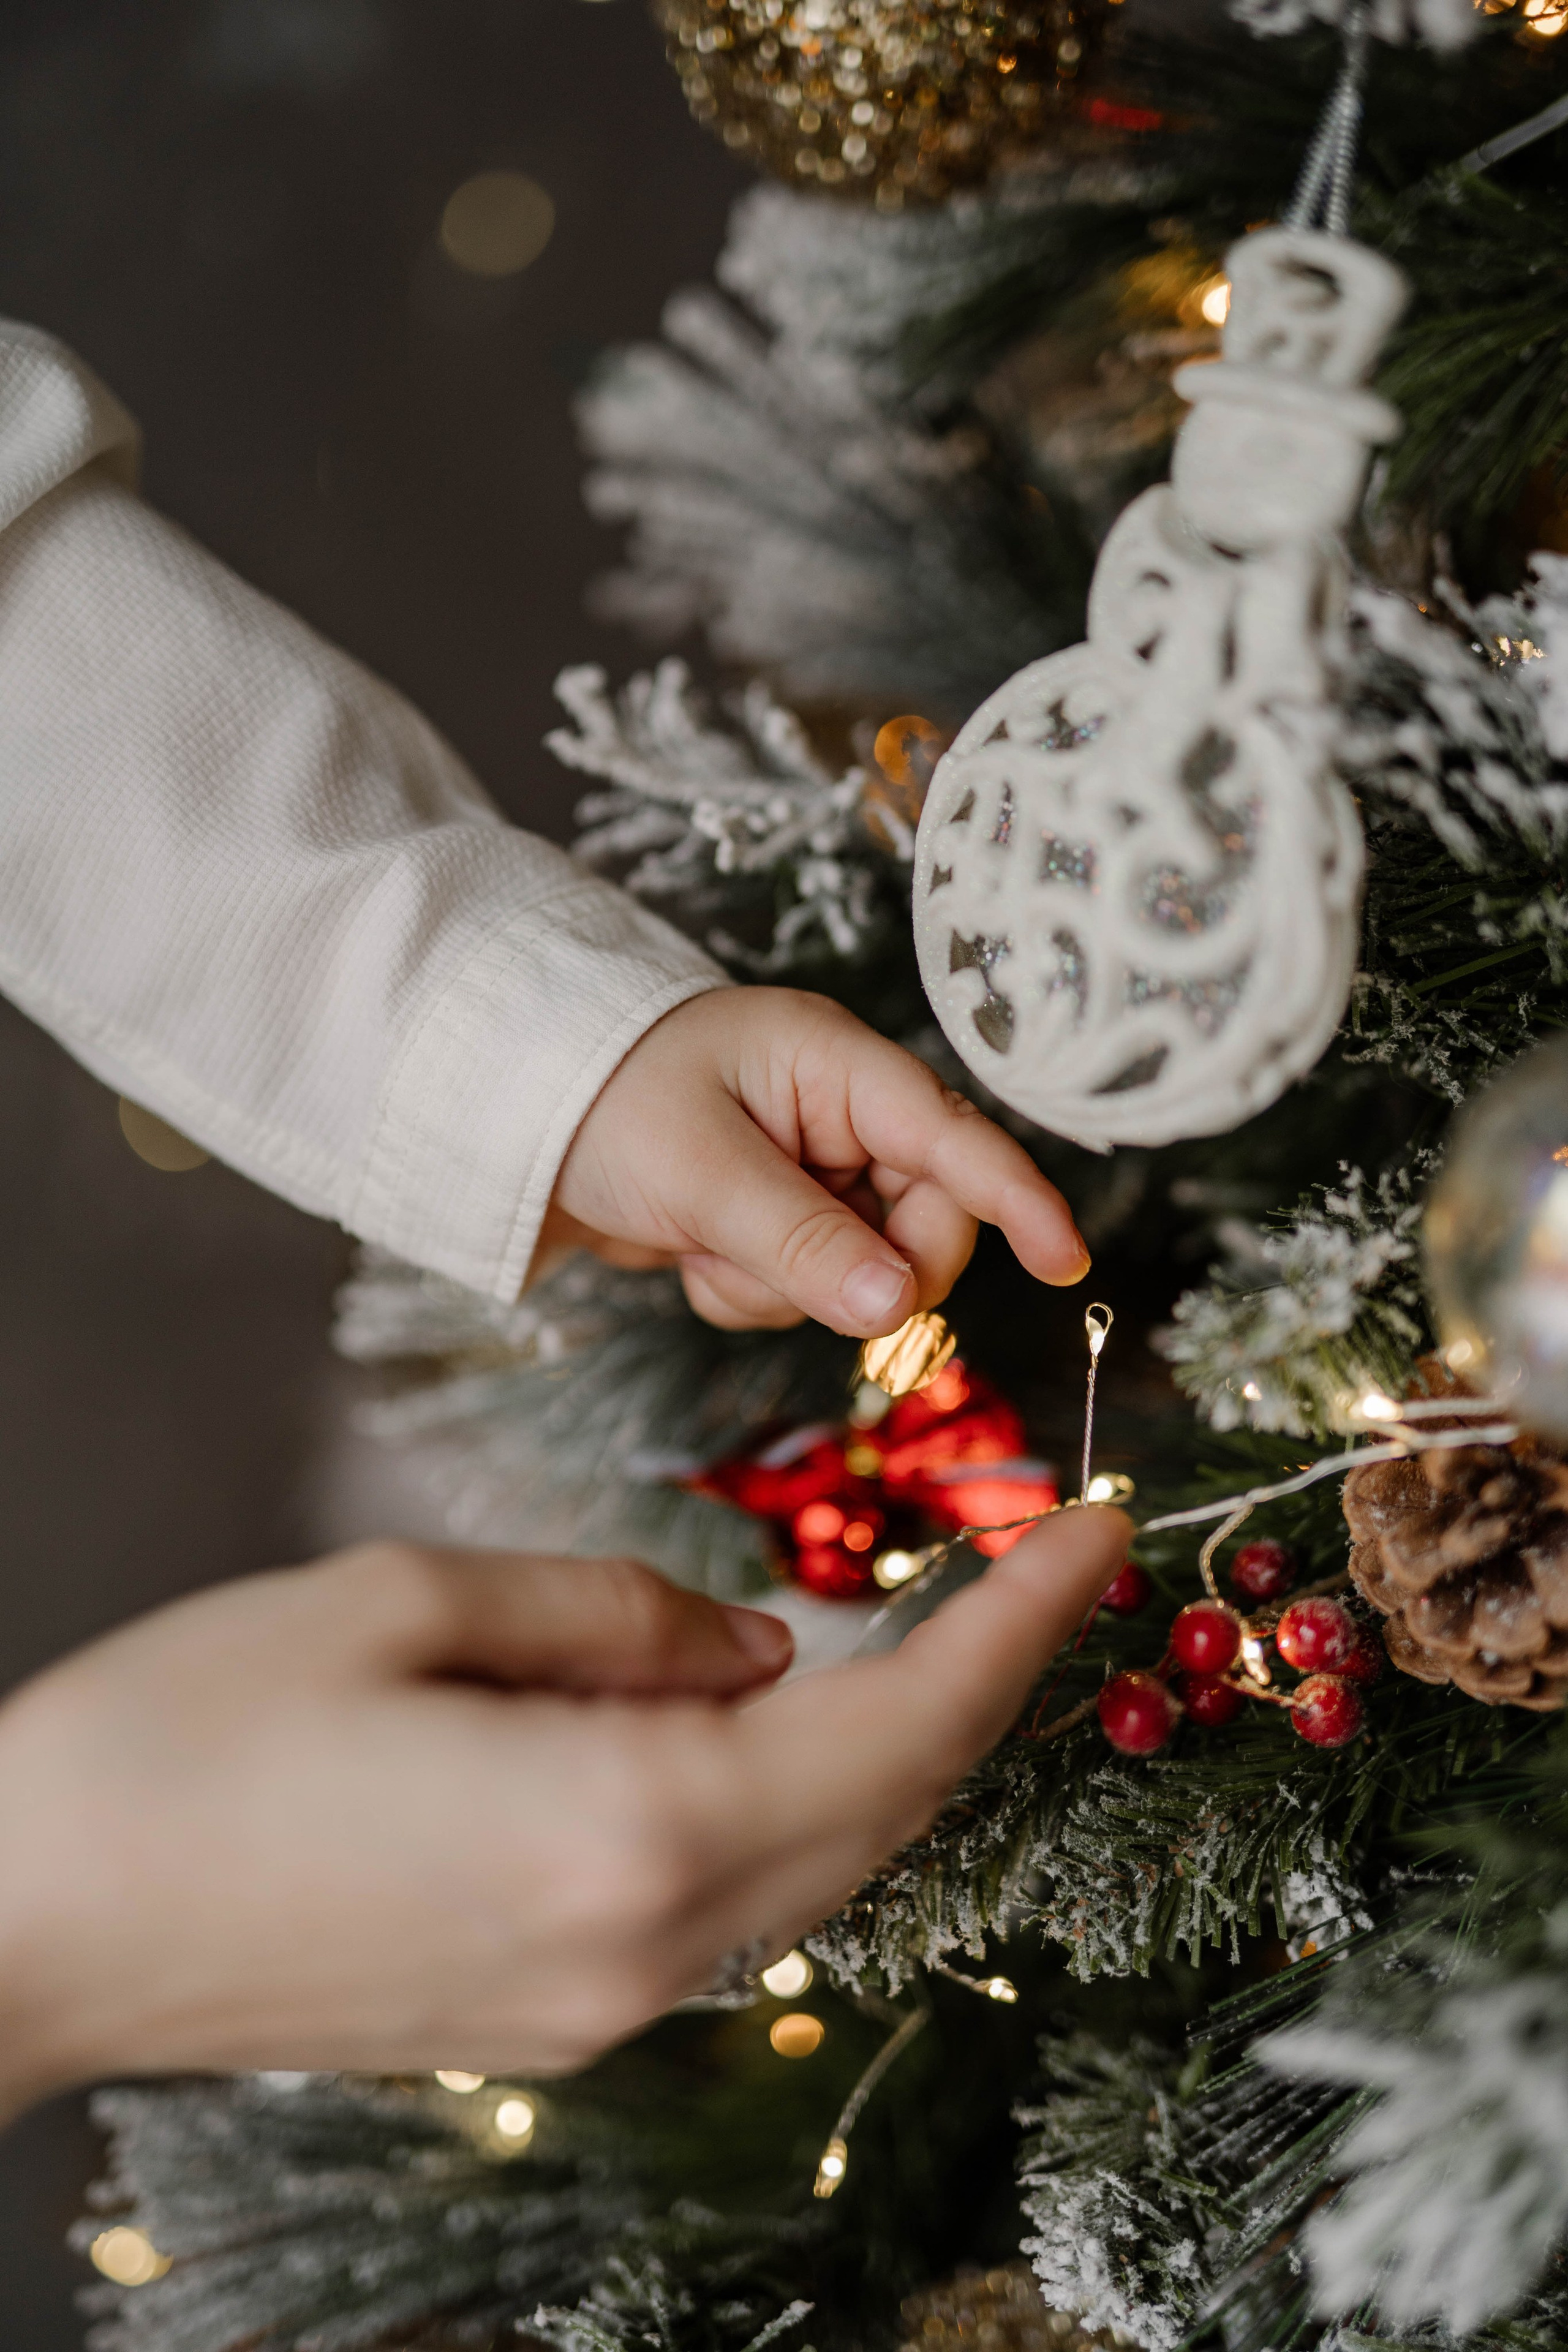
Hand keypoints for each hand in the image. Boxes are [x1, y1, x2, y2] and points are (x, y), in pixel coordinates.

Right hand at [0, 1509, 1128, 2111]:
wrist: (29, 1927)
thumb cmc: (184, 1741)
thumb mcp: (401, 1604)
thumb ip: (614, 1615)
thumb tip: (755, 1643)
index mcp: (620, 1823)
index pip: (901, 1721)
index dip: (1023, 1625)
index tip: (1104, 1535)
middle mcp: (639, 1945)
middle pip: (884, 1808)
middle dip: (980, 1682)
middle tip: (1034, 1565)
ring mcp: (595, 2007)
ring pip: (818, 1865)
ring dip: (890, 1747)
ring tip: (921, 1624)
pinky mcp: (541, 2022)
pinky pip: (728, 1906)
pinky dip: (791, 1806)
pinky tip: (767, 1721)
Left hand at [538, 986, 1088, 1333]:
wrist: (507, 1119)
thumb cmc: (598, 1101)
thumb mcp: (698, 1170)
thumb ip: (802, 1239)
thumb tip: (896, 1306)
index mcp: (835, 1067)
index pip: (954, 1135)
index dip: (1016, 1197)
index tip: (1065, 1260)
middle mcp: (836, 1116)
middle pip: (924, 1221)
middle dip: (869, 1271)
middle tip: (792, 1278)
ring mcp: (809, 1173)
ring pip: (864, 1270)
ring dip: (791, 1287)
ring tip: (706, 1250)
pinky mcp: (776, 1222)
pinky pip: (808, 1288)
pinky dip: (755, 1293)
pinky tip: (694, 1260)